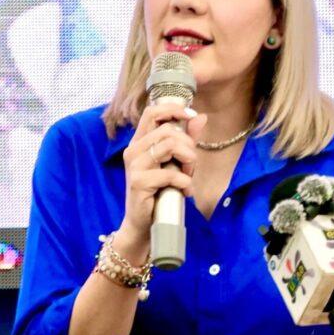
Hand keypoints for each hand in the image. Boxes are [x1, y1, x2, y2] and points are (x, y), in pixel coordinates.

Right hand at [116, 104, 206, 256]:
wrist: (143, 224)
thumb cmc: (159, 192)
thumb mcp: (175, 162)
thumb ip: (186, 139)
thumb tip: (200, 117)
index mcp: (139, 141)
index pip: (152, 112)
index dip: (173, 109)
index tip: (190, 116)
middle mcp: (133, 150)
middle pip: (168, 130)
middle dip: (188, 146)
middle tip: (190, 165)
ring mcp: (135, 166)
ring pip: (169, 145)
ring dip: (187, 161)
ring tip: (187, 177)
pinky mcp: (139, 182)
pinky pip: (170, 173)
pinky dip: (184, 183)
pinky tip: (185, 191)